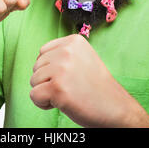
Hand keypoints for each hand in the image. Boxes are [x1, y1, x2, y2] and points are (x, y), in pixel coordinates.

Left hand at [30, 34, 148, 126]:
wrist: (115, 108)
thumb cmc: (96, 86)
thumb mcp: (83, 58)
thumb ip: (62, 53)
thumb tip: (39, 59)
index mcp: (74, 41)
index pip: (43, 52)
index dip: (51, 68)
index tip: (69, 76)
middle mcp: (67, 51)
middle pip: (36, 66)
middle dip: (48, 80)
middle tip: (70, 87)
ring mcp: (61, 69)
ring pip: (34, 81)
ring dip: (46, 92)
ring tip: (67, 94)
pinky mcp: (57, 89)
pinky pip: (34, 95)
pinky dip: (43, 104)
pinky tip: (62, 103)